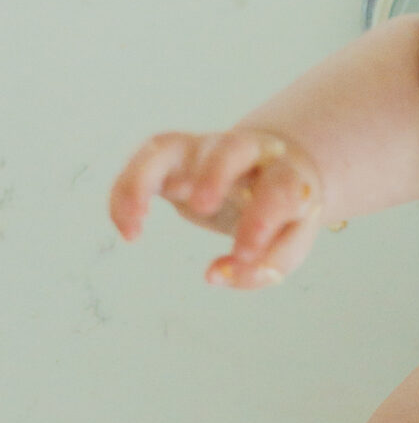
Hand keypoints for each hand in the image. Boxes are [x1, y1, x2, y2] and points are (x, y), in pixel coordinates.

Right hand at [110, 128, 325, 287]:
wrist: (269, 171)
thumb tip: (217, 276)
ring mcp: (204, 150)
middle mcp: (246, 153)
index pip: (281, 188)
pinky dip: (127, 190)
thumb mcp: (287, 244)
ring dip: (147, 178)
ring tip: (136, 221)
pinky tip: (127, 227)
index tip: (244, 253)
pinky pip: (143, 160)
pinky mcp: (174, 154)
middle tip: (202, 207)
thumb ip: (264, 266)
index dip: (263, 219)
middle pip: (230, 149)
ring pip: (171, 146)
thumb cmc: (282, 214)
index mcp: (286, 174)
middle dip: (215, 174)